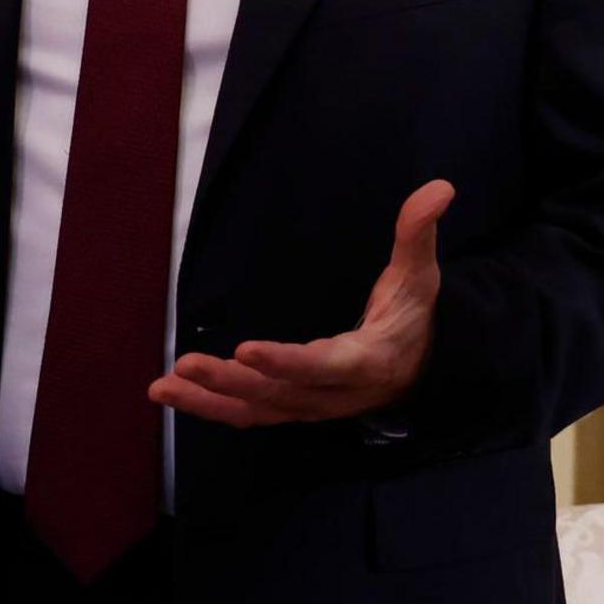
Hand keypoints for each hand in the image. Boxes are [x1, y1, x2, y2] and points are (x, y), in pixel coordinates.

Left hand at [152, 179, 453, 427]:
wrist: (419, 368)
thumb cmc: (413, 316)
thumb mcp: (420, 275)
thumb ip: (419, 233)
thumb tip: (440, 188)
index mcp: (366, 360)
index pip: (323, 366)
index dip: (286, 362)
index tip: (245, 350)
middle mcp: (335, 394)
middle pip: (279, 394)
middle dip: (230, 382)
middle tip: (186, 363)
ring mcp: (311, 407)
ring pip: (257, 410)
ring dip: (209, 401)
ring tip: (163, 386)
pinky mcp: (292, 409)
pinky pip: (249, 415)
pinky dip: (211, 408)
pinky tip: (173, 394)